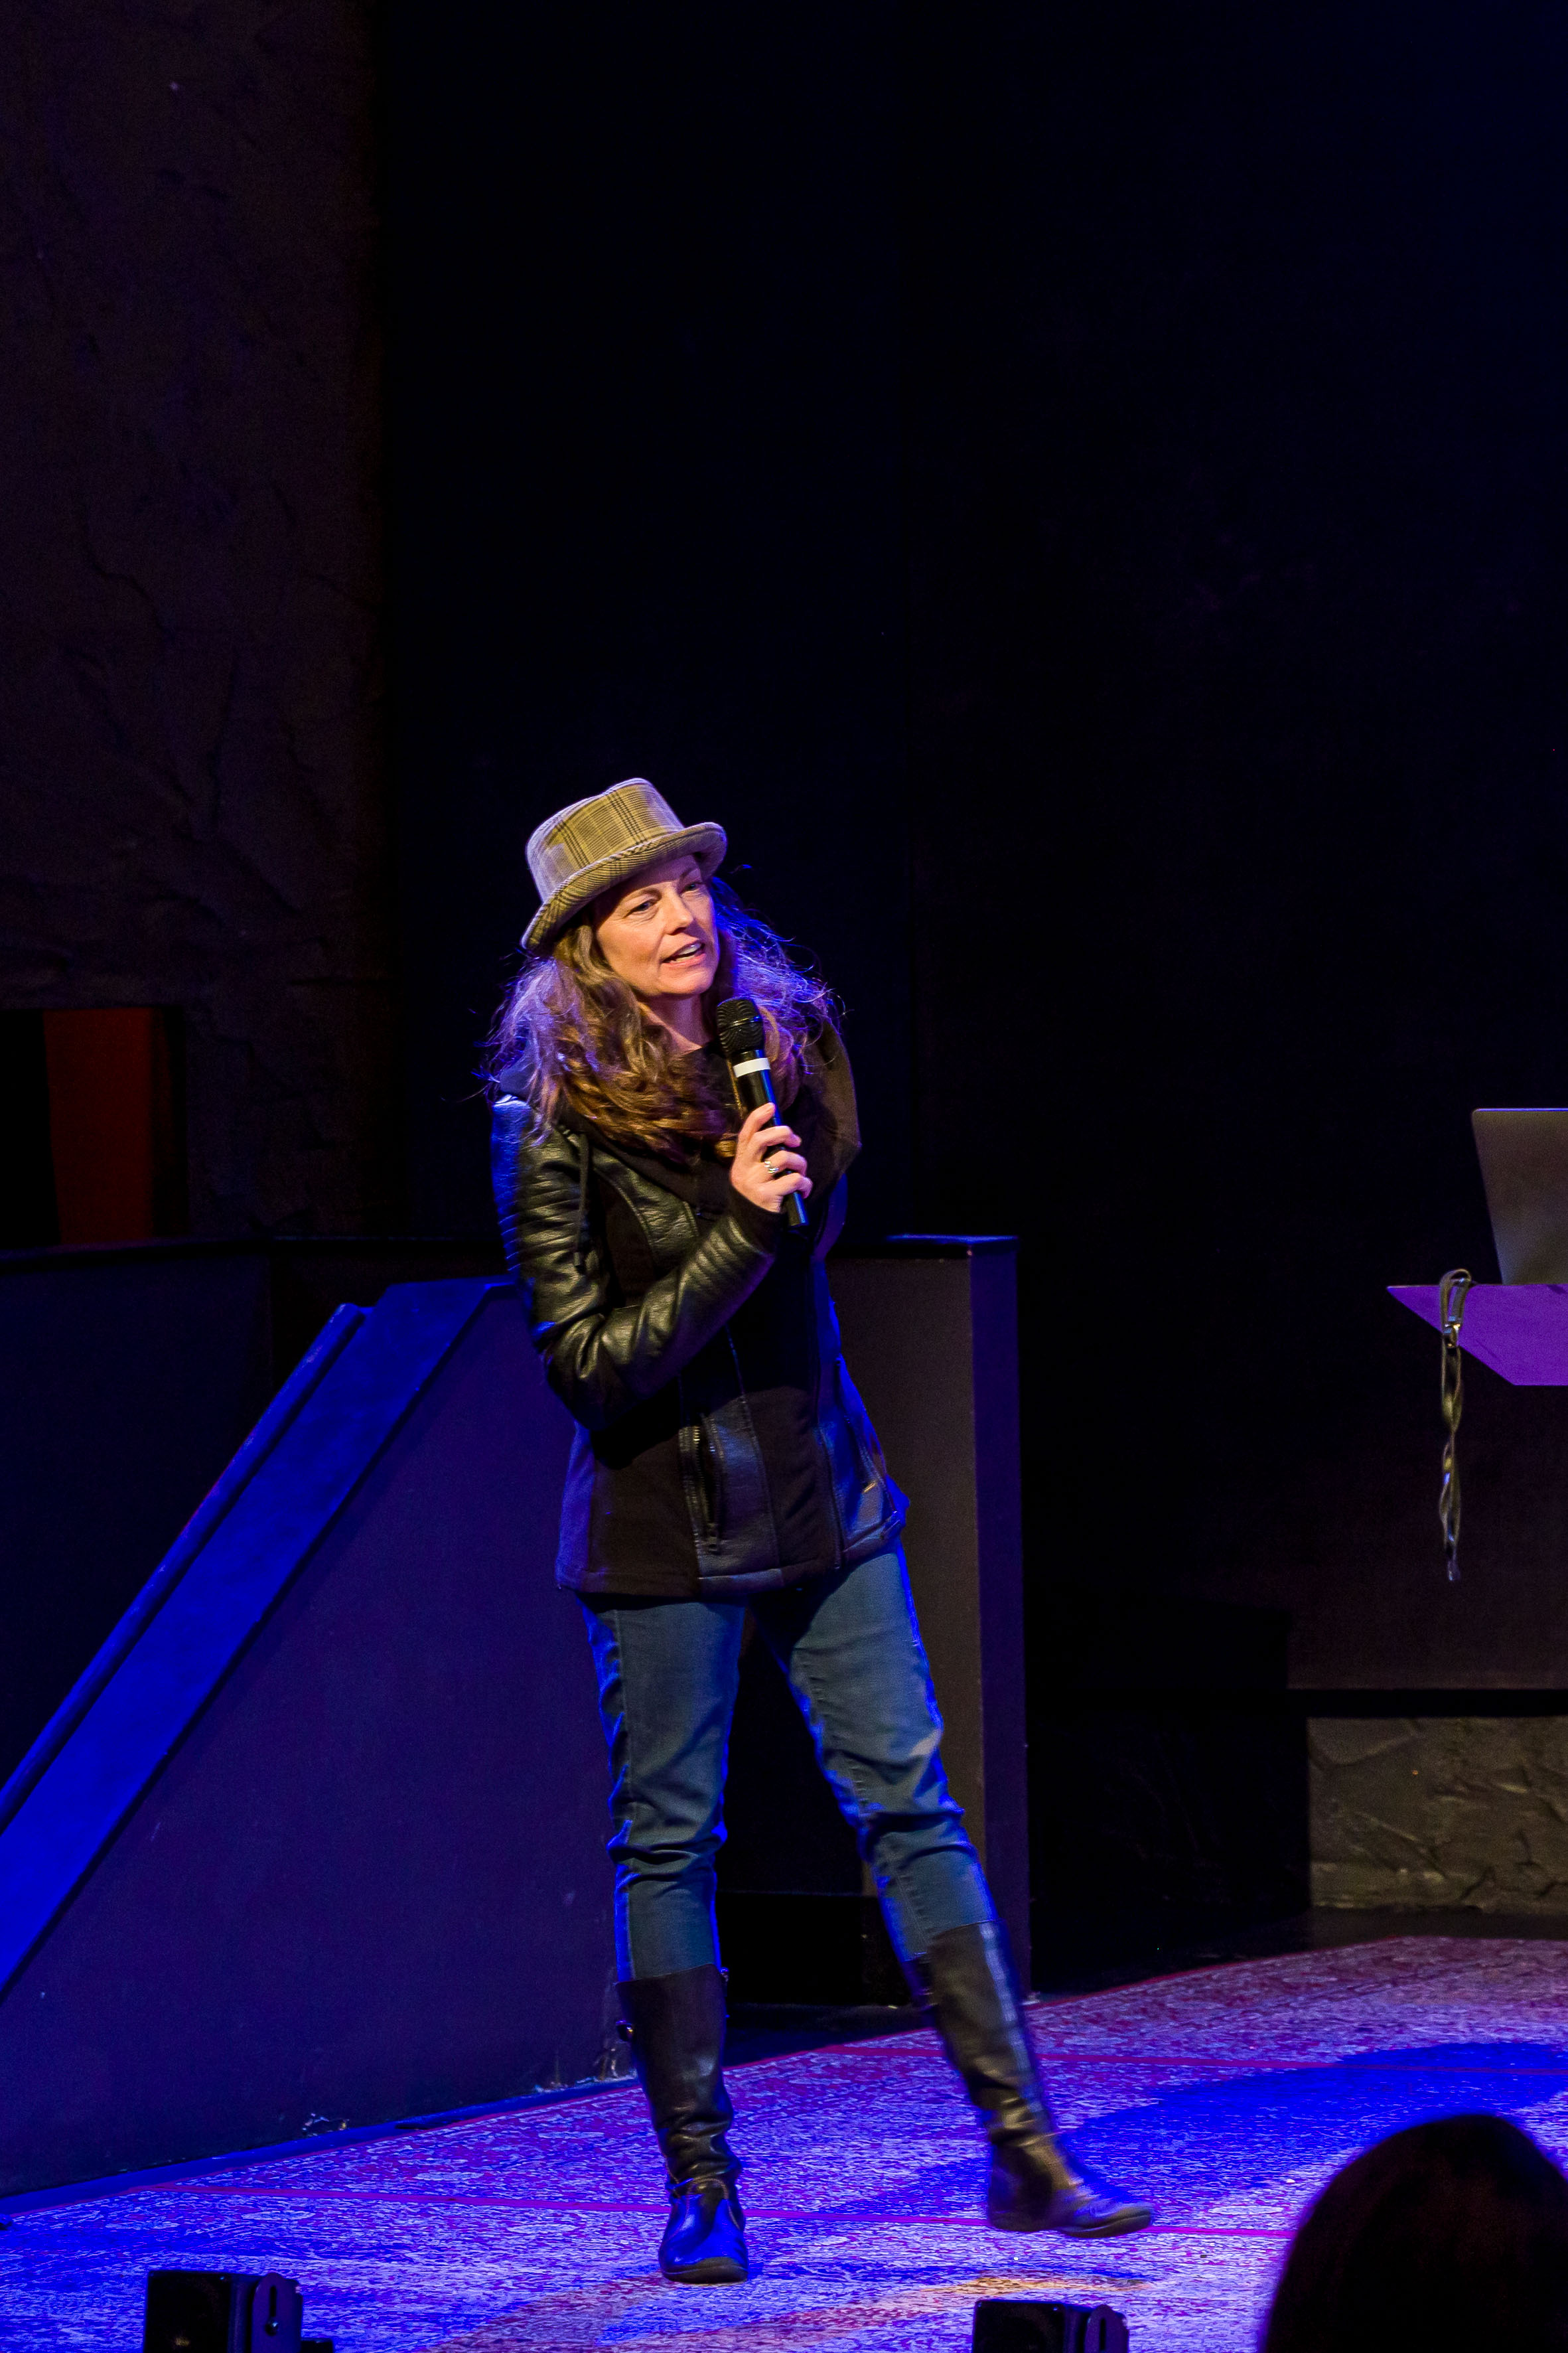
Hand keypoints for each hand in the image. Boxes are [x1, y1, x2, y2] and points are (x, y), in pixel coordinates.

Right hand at [729, 1102, 811, 1216]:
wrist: (750, 1228)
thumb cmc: (757, 1197)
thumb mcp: (751, 1175)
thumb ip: (760, 1158)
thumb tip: (783, 1137)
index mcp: (740, 1162)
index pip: (746, 1134)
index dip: (758, 1117)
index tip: (771, 1106)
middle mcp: (744, 1170)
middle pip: (762, 1140)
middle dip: (783, 1133)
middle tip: (794, 1140)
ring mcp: (755, 1183)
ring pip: (782, 1158)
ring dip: (799, 1162)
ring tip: (801, 1171)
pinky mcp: (768, 1196)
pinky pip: (793, 1180)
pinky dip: (805, 1183)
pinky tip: (804, 1190)